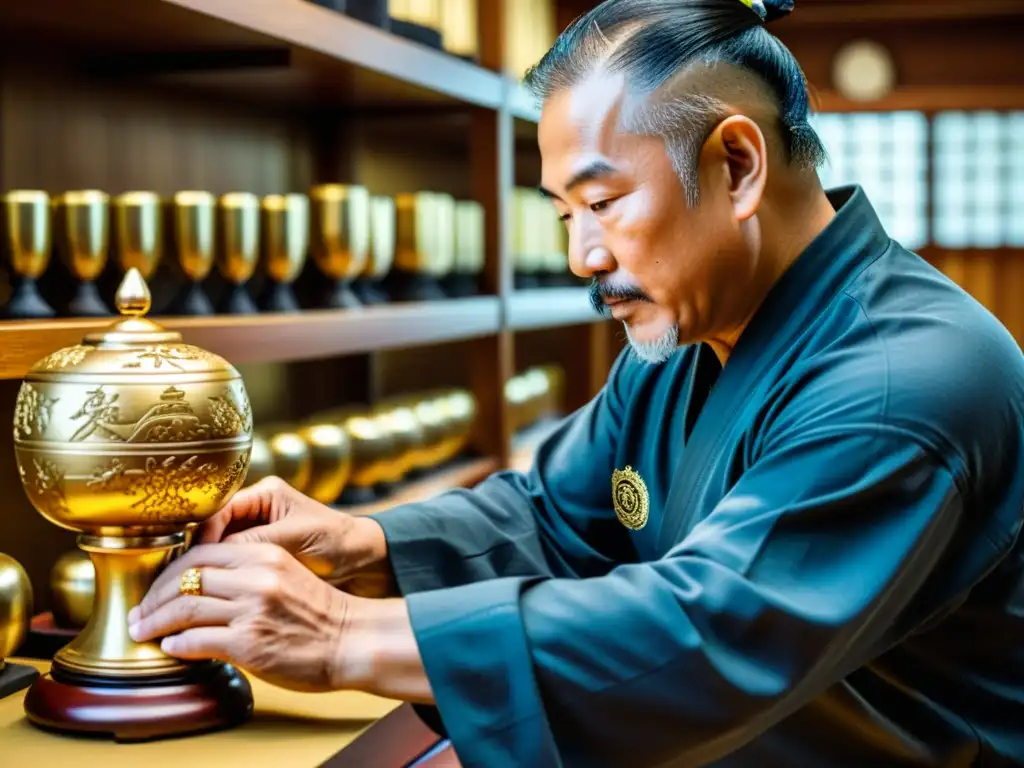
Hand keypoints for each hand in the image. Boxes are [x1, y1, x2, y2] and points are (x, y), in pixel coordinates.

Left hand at [127, 542, 349, 691]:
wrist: (352, 640)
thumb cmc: (320, 612)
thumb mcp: (287, 573)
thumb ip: (250, 571)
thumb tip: (204, 585)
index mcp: (265, 554)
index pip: (201, 552)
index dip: (170, 570)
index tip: (156, 586)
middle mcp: (256, 577)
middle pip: (186, 577)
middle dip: (153, 597)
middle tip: (138, 611)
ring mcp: (252, 610)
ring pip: (184, 608)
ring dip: (154, 622)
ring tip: (141, 631)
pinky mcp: (250, 643)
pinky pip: (196, 640)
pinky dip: (176, 644)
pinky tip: (170, 647)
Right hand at [199, 476, 394, 596]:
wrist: (364, 562)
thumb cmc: (337, 543)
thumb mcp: (296, 539)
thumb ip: (255, 542)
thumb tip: (211, 554)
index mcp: (265, 494)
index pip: (218, 510)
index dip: (203, 535)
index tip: (195, 560)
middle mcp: (256, 510)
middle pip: (211, 531)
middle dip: (195, 556)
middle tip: (178, 582)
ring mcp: (256, 534)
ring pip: (217, 551)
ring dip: (205, 571)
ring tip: (189, 593)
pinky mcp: (260, 558)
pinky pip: (231, 566)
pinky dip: (220, 580)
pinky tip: (209, 598)